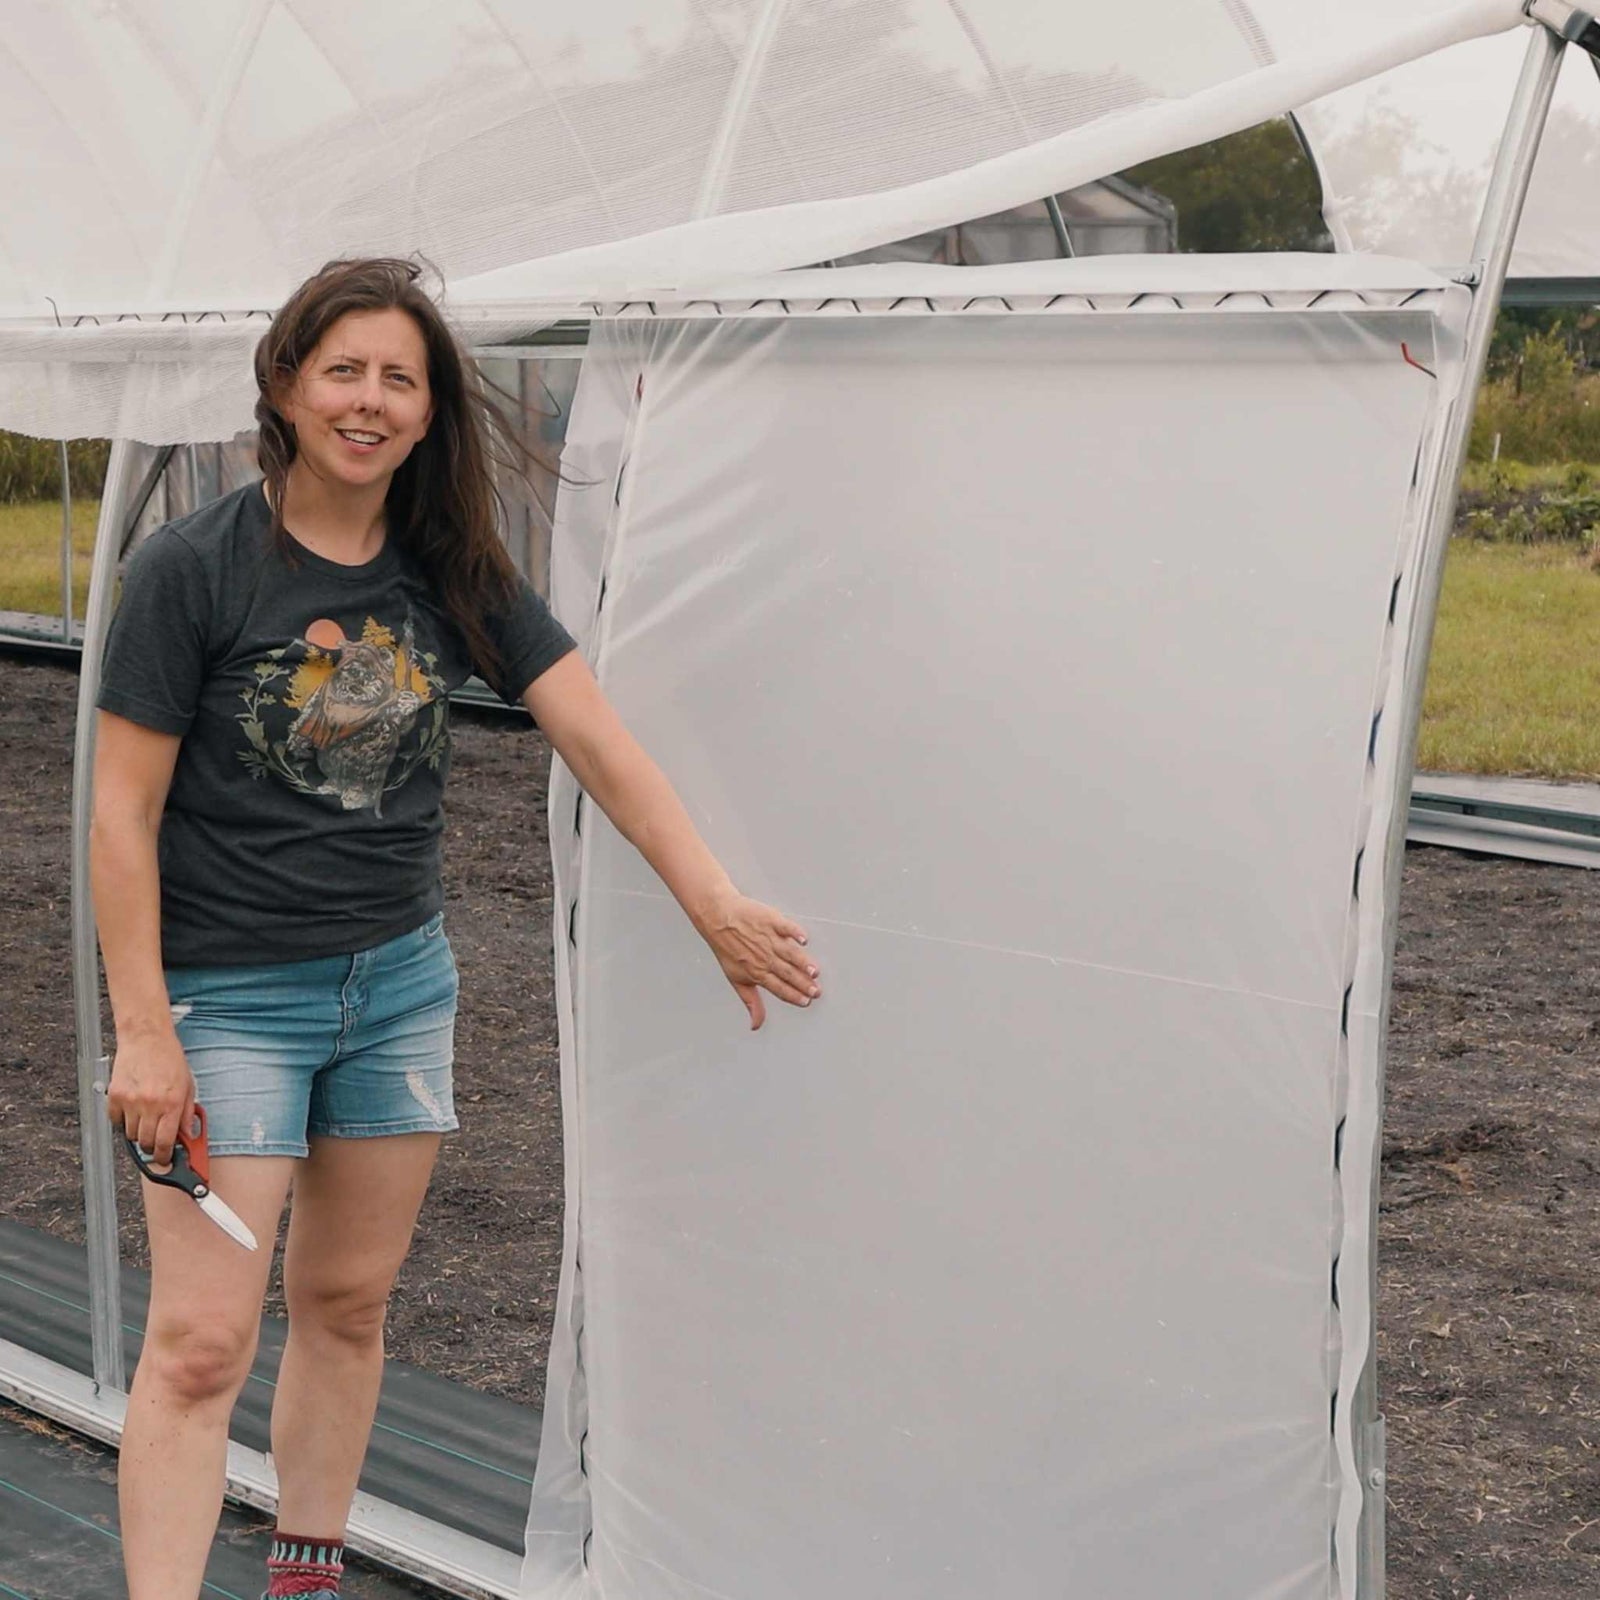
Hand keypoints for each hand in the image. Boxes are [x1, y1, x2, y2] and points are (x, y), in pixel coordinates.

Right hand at [106, 1029, 195, 1166]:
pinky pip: (116, 1122)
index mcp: (171, 1103)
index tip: (165, 1161)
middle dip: (152, 1147)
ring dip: (139, 1133)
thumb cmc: (169, 1059)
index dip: (165, 1157)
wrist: (147, 1038)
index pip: (165, 1143)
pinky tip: (133, 1110)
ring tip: (147, 1118)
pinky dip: (124, 1122)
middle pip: (146, 1143)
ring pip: (131, 1135)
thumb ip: (186, 1113)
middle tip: (157, 1141)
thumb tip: (186, 1136)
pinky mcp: (114, 1097)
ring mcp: (130, 1101)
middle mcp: (150, 1105)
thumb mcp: (188, 1086)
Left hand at [696, 891, 820, 1030]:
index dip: (793, 996)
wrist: (716, 918)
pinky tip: (803, 940)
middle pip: (787, 973)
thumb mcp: (736, 979)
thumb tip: (755, 1024)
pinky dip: (795, 934)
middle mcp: (764, 957)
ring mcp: (768, 939)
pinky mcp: (771, 920)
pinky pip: (785, 928)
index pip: (779, 988)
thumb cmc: (726, 946)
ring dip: (802, 963)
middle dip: (803, 984)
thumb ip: (750, 1001)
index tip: (806, 1001)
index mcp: (756, 972)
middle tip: (816, 991)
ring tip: (814, 971)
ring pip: (789, 954)